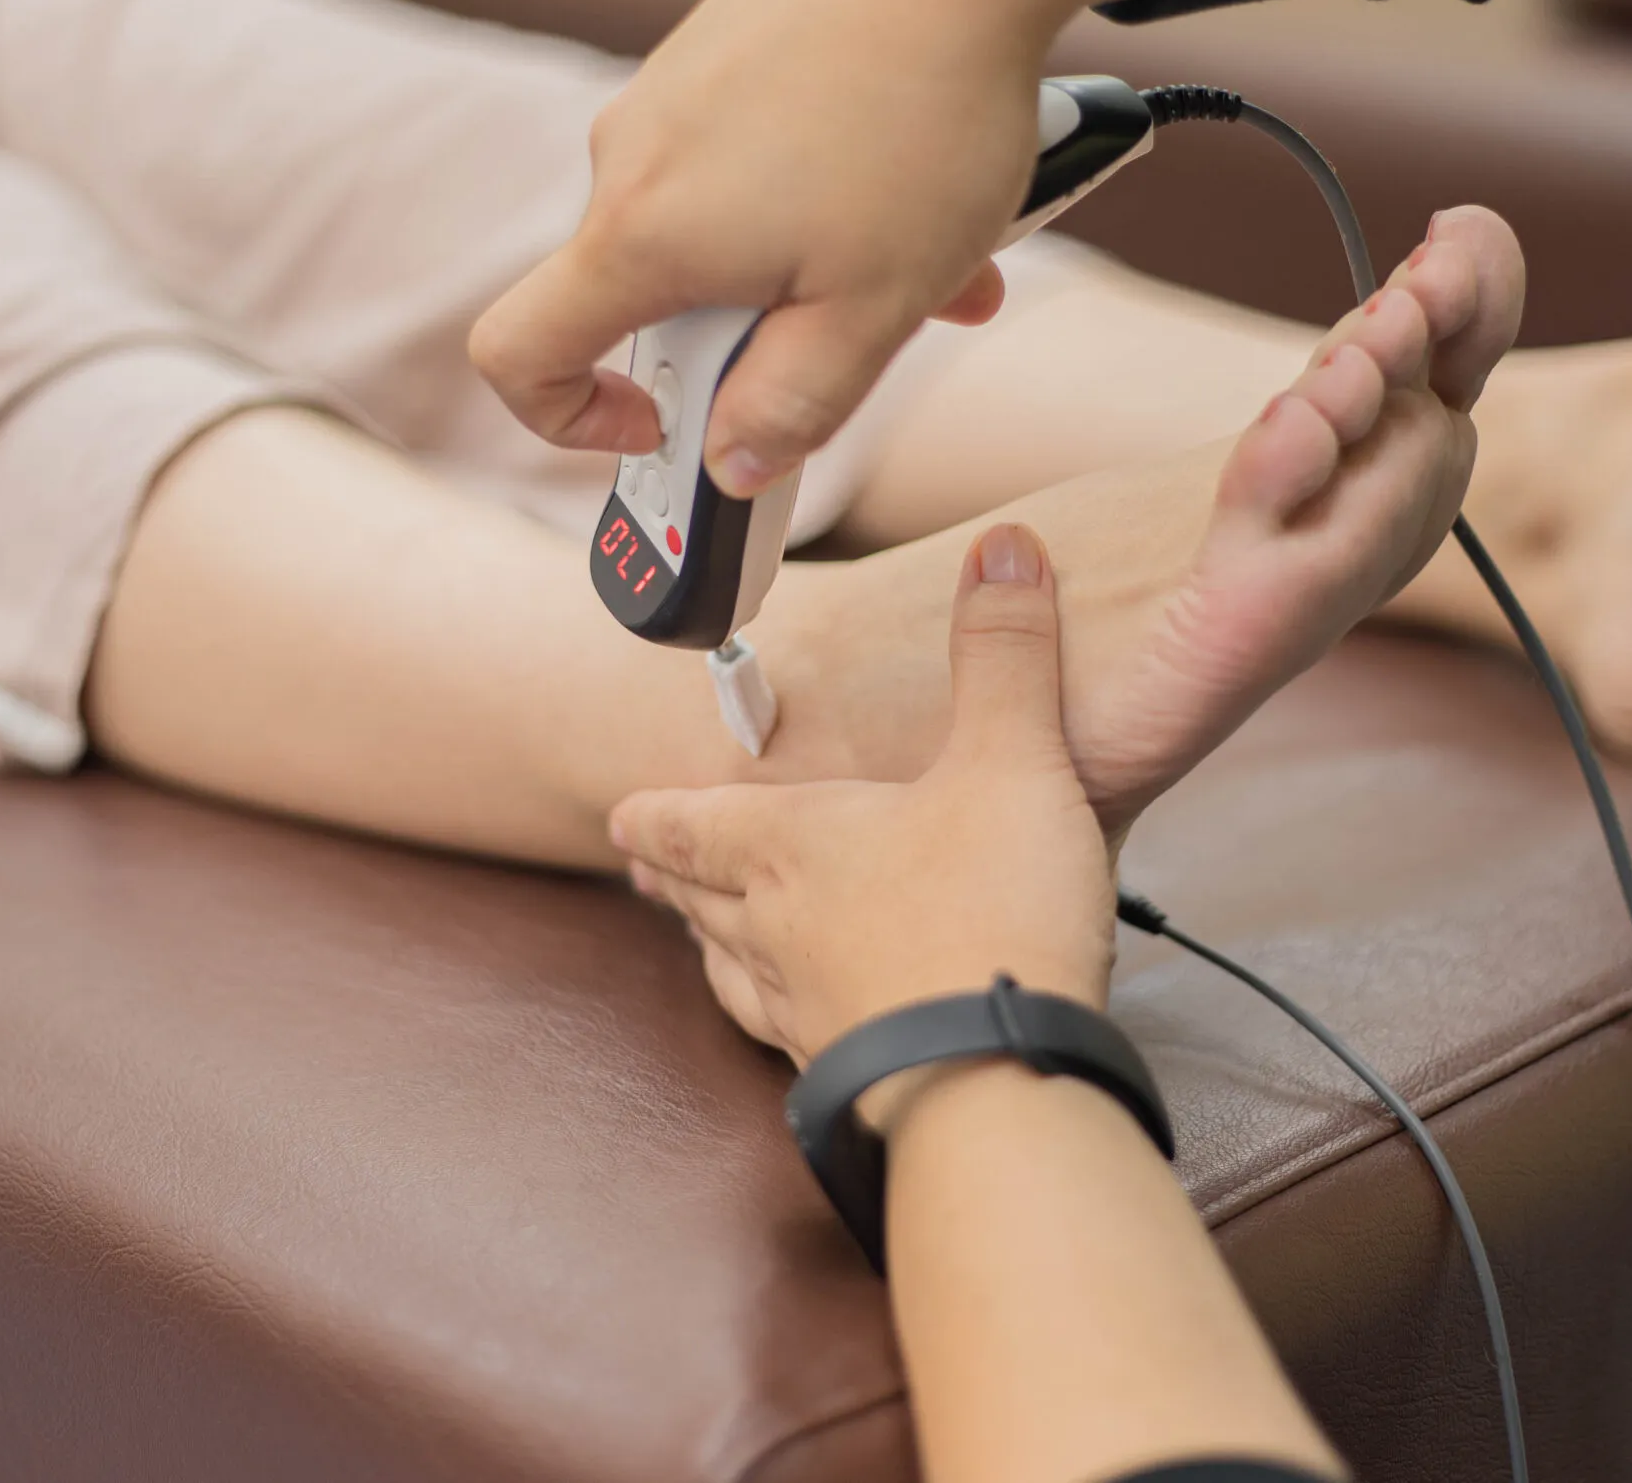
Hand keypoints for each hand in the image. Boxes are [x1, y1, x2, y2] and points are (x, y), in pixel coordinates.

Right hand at [468, 0, 1190, 498]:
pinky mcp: (722, 49)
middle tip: (876, 343)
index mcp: (640, 237)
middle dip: (761, 341)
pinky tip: (932, 185)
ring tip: (943, 257)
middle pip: (652, 296)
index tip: (657, 428)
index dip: (564, 420)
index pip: (516, 353)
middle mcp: (630, 158)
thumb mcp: (873, 305)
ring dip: (819, 267)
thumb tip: (736, 465)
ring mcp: (673, 95)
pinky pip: (752, 160)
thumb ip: (795, 406)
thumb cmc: (916, 118)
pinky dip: (827, 196)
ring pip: (724, 227)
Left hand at [612, 523, 1116, 1067]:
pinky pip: (795, 1041)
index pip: (698, 823)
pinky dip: (782, 1022)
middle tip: (643, 869)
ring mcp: (806, 1015)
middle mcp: (777, 933)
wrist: (996, 1086)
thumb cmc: (990, 918)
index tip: (619, 814)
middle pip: (702, 899)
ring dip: (713, 951)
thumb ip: (1004, 654)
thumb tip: (1004, 546)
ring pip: (734, 975)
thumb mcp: (1012, 760)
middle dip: (674, 877)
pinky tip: (803, 1031)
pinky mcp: (851, 1079)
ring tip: (705, 944)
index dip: (659, 813)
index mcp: (793, 848)